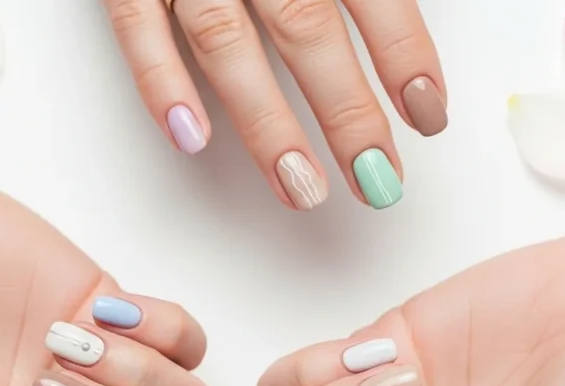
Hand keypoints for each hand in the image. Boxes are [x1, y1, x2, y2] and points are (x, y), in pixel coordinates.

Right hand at [104, 0, 445, 209]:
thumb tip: (402, 3)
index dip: (403, 54)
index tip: (428, 113)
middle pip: (306, 27)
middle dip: (346, 112)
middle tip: (377, 180)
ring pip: (227, 41)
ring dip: (265, 124)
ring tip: (300, 189)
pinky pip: (136, 23)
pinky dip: (160, 82)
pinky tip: (191, 139)